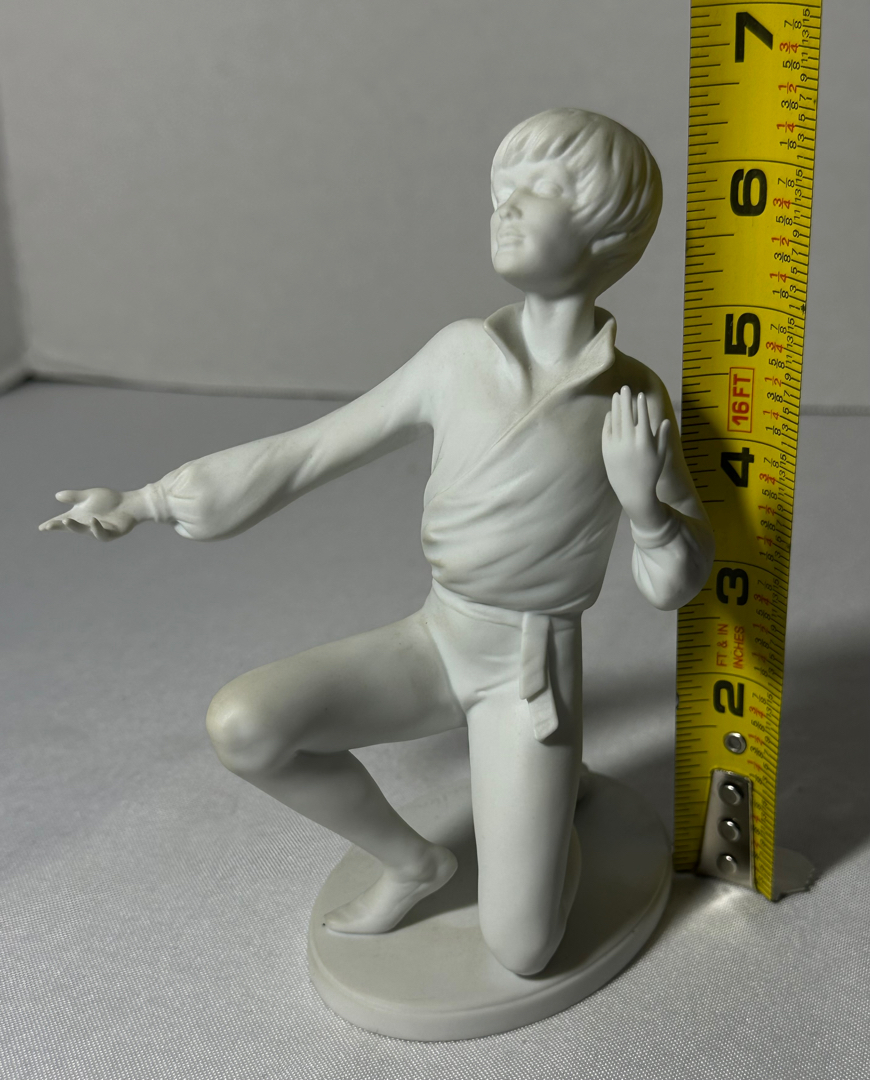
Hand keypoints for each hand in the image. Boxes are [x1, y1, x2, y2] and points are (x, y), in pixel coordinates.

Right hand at [38, 488, 140, 540]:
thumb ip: (74, 497)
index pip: (63, 521)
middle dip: (60, 526)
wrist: (129, 503)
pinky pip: (101, 533)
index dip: (53, 524)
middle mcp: (86, 525)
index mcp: (79, 516)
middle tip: (50, 526)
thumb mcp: (89, 496)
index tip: (42, 527)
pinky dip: (96, 527)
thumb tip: (57, 495)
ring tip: (66, 520)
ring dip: (75, 526)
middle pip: (71, 527)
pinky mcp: (110, 534)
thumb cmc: (109, 500)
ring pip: (84, 531)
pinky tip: (93, 520)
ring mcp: (98, 530)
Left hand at [602, 386, 670, 530]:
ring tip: (616, 396)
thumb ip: (662, 437)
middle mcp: (630, 442)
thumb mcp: (660, 456)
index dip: (640, 404)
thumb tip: (664, 421)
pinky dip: (608, 421)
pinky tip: (610, 412)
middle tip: (624, 387)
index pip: (642, 417)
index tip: (639, 394)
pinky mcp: (606, 451)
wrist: (634, 492)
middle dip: (625, 400)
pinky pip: (607, 432)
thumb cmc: (650, 474)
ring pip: (615, 421)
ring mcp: (616, 446)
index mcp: (645, 442)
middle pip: (626, 415)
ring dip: (616, 407)